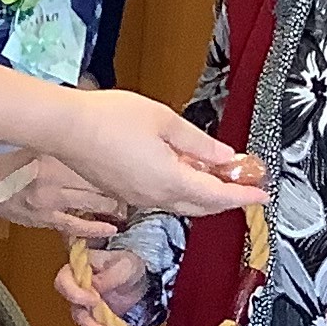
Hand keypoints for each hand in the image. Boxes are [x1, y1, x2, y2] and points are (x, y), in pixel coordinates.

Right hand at [0, 153, 122, 242]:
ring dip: (112, 207)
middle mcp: (52, 175)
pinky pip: (76, 225)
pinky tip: (111, 229)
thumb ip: (71, 146)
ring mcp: (49, 199)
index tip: (131, 163)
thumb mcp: (44, 146)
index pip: (95, 157)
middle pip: (99, 180)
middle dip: (120, 186)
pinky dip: (96, 228)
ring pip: (92, 203)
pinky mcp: (45, 219)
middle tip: (133, 187)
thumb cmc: (18, 163)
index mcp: (53, 152)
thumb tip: (106, 145)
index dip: (117, 162)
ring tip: (125, 206)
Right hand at [55, 249, 150, 325]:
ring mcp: (88, 310)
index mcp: (80, 272)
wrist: (141, 280)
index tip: (93, 300)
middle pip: (77, 312)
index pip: (64, 281)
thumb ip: (110, 274)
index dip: (74, 294)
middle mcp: (79, 293)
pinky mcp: (100, 323)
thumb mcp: (125, 264)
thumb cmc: (127, 265)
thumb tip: (96, 286)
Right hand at [64, 92, 265, 219]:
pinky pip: (161, 198)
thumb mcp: (165, 121)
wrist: (64, 128)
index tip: (262, 194)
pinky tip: (184, 172)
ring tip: (218, 174)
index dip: (243, 196)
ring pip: (181, 204)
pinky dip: (181, 191)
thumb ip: (199, 143)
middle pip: (201, 207)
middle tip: (245, 182)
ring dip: (203, 195)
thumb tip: (226, 158)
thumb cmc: (111, 118)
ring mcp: (137, 198)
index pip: (217, 196)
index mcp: (170, 181)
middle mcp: (155, 197)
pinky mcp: (123, 193)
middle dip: (226, 198)